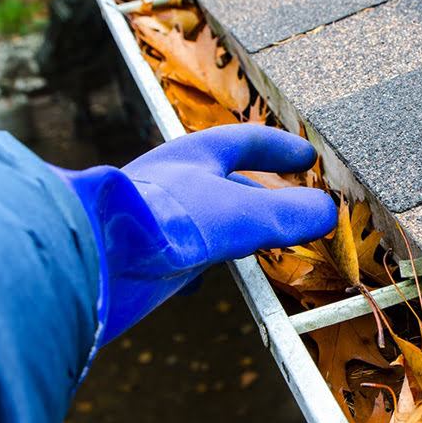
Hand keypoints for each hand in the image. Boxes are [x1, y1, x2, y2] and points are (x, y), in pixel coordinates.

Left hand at [51, 125, 336, 345]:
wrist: (92, 259)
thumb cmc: (163, 220)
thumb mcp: (241, 214)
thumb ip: (287, 213)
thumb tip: (328, 212)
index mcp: (195, 156)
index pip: (246, 141)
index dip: (280, 148)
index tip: (307, 156)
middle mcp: (174, 183)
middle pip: (227, 181)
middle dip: (261, 193)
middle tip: (292, 206)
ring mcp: (157, 219)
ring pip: (205, 220)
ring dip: (234, 230)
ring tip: (259, 245)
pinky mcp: (143, 256)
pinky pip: (180, 254)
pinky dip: (200, 264)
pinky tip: (201, 281)